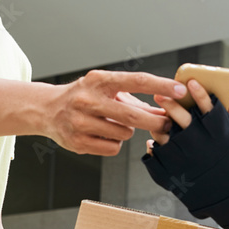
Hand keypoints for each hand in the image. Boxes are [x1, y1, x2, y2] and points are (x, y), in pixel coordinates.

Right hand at [48, 70, 184, 156]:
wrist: (47, 109)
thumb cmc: (86, 97)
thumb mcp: (107, 88)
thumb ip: (135, 99)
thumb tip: (167, 109)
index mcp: (99, 80)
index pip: (136, 81)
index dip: (161, 86)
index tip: (181, 90)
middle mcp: (88, 99)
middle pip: (132, 116)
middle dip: (155, 121)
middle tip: (168, 124)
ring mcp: (80, 122)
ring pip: (124, 134)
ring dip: (127, 131)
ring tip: (113, 123)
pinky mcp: (77, 142)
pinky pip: (112, 148)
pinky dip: (114, 143)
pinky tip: (102, 134)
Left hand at [142, 80, 228, 228]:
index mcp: (221, 138)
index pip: (208, 109)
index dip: (200, 93)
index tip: (192, 81)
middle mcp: (201, 148)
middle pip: (182, 119)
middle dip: (171, 104)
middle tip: (160, 94)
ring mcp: (185, 162)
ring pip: (165, 136)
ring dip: (160, 125)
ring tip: (158, 120)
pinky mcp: (173, 175)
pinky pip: (157, 156)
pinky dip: (154, 148)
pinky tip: (156, 142)